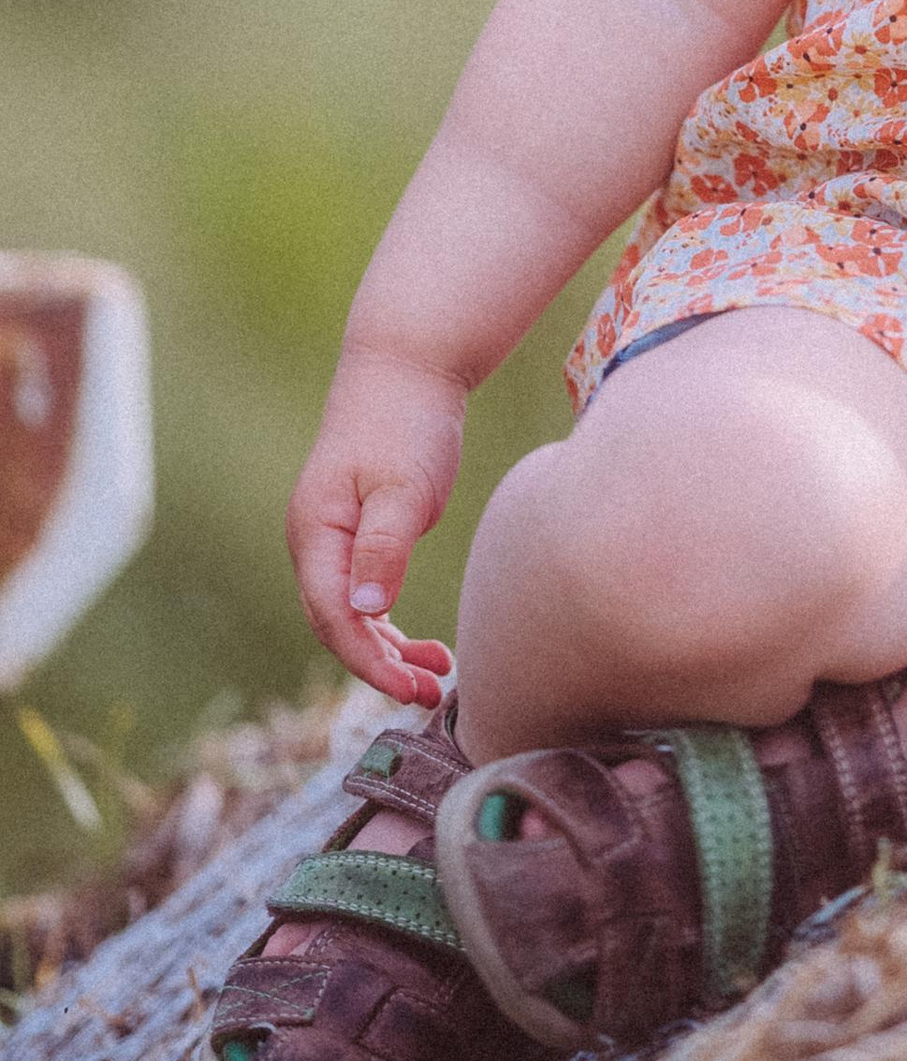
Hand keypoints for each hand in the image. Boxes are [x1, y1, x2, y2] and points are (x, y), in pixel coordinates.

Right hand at [285, 344, 469, 704]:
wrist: (407, 366)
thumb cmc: (406, 420)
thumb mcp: (401, 484)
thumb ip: (384, 547)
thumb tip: (365, 612)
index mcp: (316, 534)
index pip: (333, 618)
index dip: (369, 662)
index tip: (411, 688)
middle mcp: (315, 542)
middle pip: (337, 626)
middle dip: (379, 668)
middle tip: (432, 694)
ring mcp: (334, 539)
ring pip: (351, 616)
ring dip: (388, 652)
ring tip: (439, 676)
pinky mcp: (359, 533)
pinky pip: (365, 595)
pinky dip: (390, 625)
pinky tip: (423, 645)